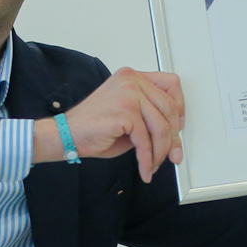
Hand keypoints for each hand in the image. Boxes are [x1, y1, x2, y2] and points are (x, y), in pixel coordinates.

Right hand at [52, 67, 185, 182]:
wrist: (66, 135)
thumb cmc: (93, 128)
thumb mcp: (129, 119)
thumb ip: (150, 120)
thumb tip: (174, 138)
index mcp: (133, 77)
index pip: (171, 84)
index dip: (179, 108)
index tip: (177, 127)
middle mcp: (131, 81)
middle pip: (169, 108)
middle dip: (173, 138)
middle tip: (172, 154)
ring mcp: (128, 94)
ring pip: (160, 127)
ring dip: (159, 152)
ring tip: (153, 164)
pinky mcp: (124, 112)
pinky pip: (145, 141)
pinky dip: (147, 160)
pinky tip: (144, 169)